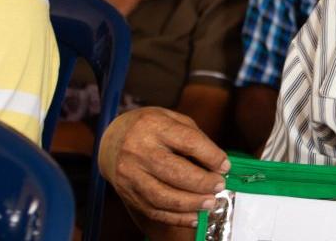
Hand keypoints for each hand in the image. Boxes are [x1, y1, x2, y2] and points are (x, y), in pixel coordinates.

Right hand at [99, 107, 229, 228]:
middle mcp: (138, 149)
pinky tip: (194, 216)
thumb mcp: (170, 118)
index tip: (225, 166)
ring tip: (210, 202)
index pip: (188, 142)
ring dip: (192, 203)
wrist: (111, 141)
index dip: (211, 156)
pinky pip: (154, 211)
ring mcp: (130, 174)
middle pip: (175, 172)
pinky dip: (177, 218)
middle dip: (203, 182)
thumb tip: (217, 164)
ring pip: (164, 196)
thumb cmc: (148, 128)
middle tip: (219, 186)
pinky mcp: (128, 193)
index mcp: (152, 125)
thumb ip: (194, 137)